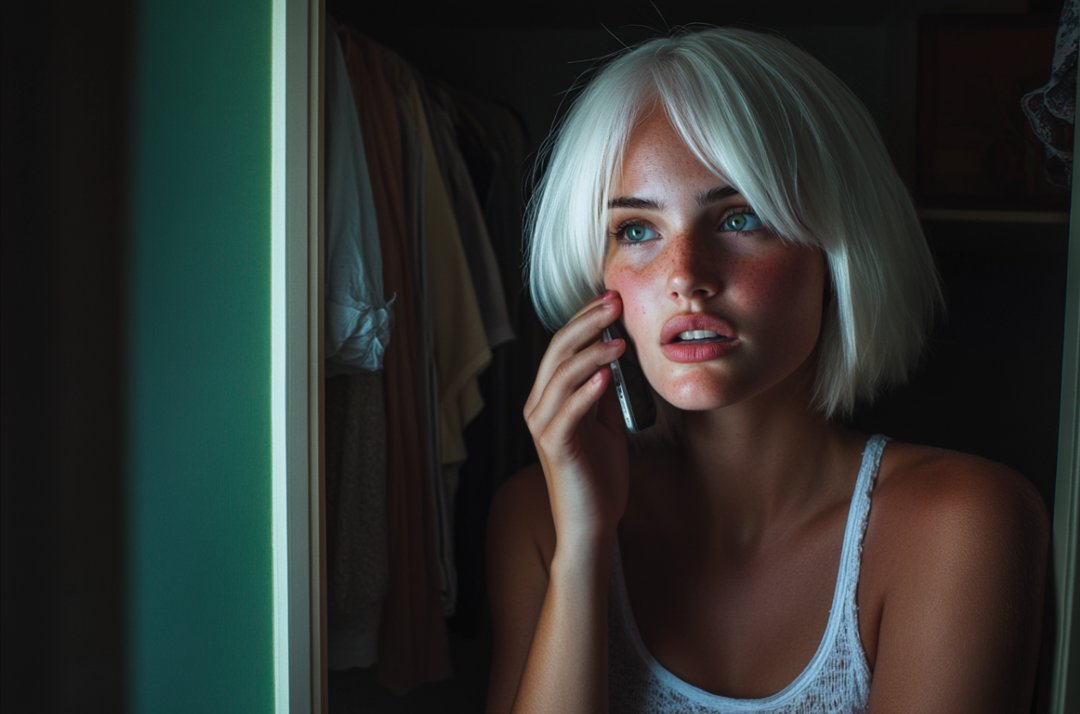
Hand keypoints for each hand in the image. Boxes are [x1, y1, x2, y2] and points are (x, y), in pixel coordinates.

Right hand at [523, 291, 629, 549]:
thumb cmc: (599, 477)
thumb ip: (602, 391)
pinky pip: (568, 410)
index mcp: (548, 398)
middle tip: (615, 303)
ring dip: (591, 353)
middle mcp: (538, 407)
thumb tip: (612, 355)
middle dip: (587, 324)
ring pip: (560, 376)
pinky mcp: (554, 446)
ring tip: (619, 340)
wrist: (592, 524)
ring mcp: (543, 426)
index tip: (612, 299)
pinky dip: (586, 390)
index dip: (585, 320)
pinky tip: (606, 375)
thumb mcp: (605, 424)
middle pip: (557, 352)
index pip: (562, 347)